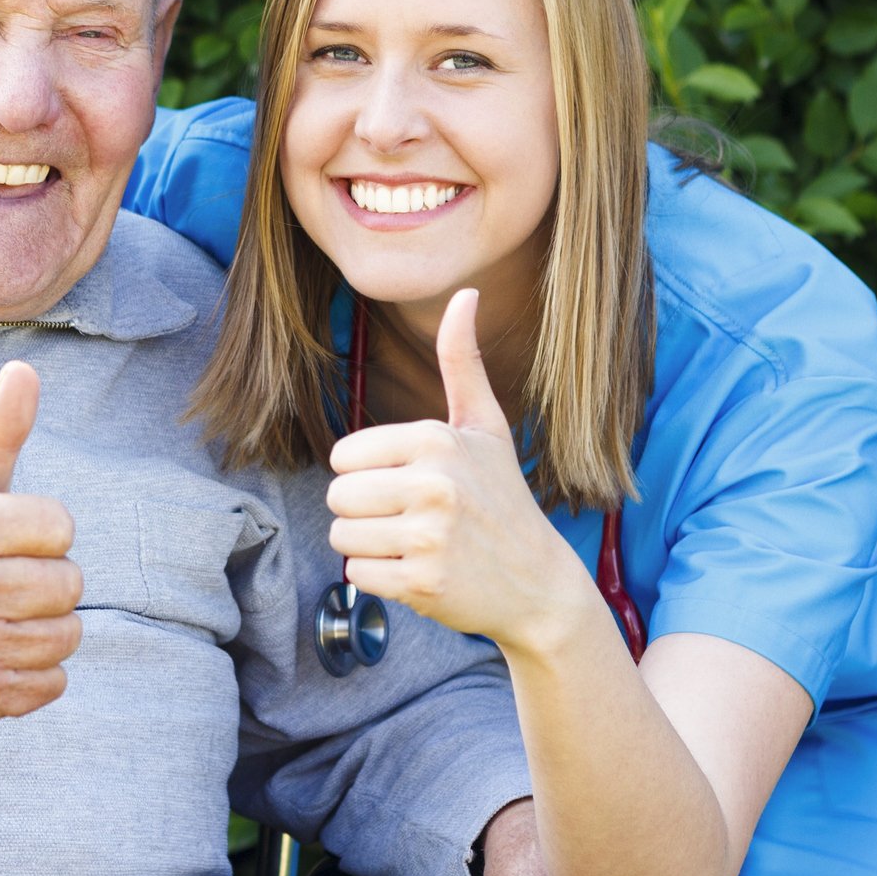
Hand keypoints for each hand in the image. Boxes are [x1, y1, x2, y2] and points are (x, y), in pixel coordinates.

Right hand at [0, 361, 81, 734]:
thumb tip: (26, 369)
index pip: (59, 525)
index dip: (42, 531)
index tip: (6, 540)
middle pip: (68, 582)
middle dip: (45, 580)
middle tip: (2, 583)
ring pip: (68, 633)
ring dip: (45, 626)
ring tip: (1, 617)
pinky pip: (56, 682)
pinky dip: (37, 672)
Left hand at [325, 289, 584, 646]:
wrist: (538, 583)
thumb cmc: (502, 498)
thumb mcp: (485, 426)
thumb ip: (462, 361)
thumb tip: (466, 292)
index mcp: (436, 440)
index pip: (344, 456)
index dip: (366, 474)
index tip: (407, 484)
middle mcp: (433, 485)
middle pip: (337, 497)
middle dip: (363, 513)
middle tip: (409, 519)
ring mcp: (429, 537)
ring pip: (342, 538)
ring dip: (368, 547)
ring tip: (413, 545)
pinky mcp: (423, 583)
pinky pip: (358, 576)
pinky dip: (380, 580)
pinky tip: (419, 572)